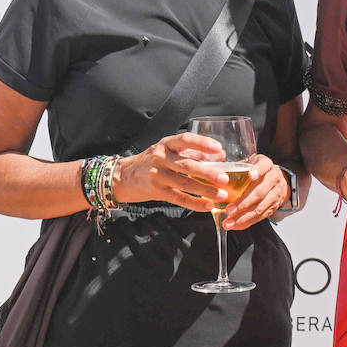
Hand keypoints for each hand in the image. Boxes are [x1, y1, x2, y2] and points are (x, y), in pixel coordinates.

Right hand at [111, 132, 228, 211]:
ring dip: (205, 190)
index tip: (218, 148)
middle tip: (225, 178)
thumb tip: (221, 154)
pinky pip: (178, 198)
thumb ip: (195, 152)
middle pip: (187, 165)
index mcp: (167, 144)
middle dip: (208, 173)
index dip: (202, 143)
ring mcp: (158, 175)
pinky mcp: (156, 191)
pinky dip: (194, 203)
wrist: (121, 177)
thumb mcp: (170, 152)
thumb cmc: (151, 162)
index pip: (186, 140)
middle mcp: (161, 158)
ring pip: (185, 183)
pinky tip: (207, 206)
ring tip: (222, 195)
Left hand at [219, 155, 289, 230]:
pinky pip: (260, 217)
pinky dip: (246, 222)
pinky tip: (235, 225)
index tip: (250, 175)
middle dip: (243, 203)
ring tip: (228, 223)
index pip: (264, 165)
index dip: (258, 170)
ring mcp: (275, 194)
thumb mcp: (250, 163)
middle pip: (260, 192)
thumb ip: (236, 167)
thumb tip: (211, 175)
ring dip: (243, 217)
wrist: (279, 180)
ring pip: (260, 207)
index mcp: (266, 164)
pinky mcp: (274, 207)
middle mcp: (273, 178)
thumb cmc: (257, 171)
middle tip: (229, 210)